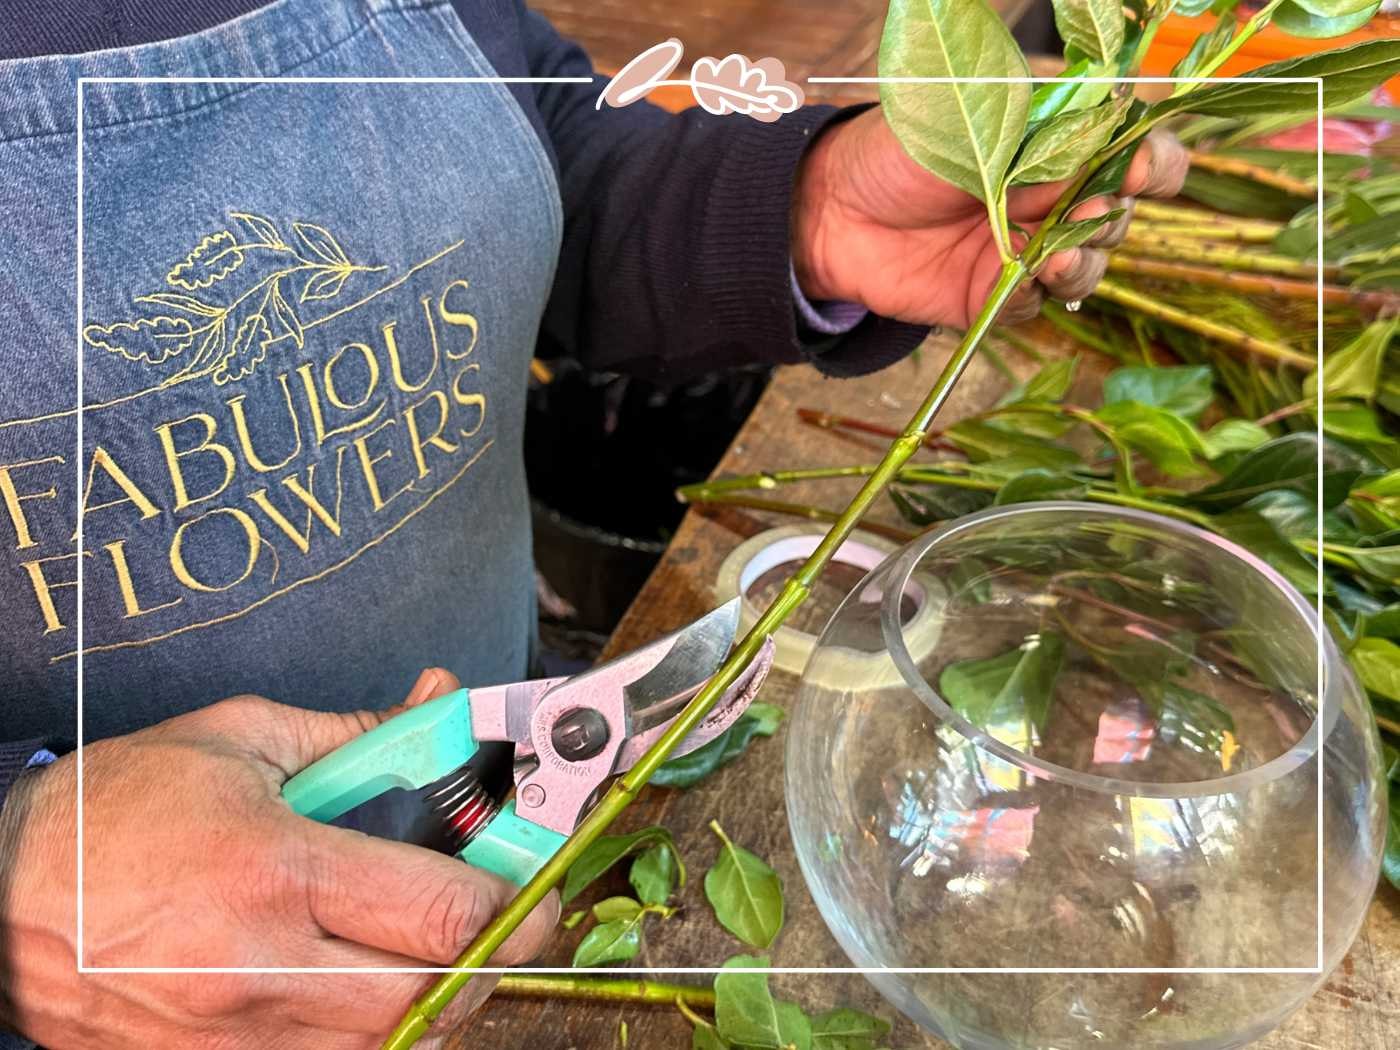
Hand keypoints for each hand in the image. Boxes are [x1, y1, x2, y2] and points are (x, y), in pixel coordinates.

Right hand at [0, 668, 557, 1049]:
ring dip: (435, 999)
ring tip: (429, 943)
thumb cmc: (113, 810)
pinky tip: (365, 983)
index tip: (534, 879)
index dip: (516, 900)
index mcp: (273, 870)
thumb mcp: (238, 741)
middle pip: (432, 998)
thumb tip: (443, 704)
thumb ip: (359, 734)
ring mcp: (234, 1038)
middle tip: (501, 916)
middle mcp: (259, 969)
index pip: (442, 913)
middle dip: (491, 957)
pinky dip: (372, 1033)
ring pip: (389, 1047)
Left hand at [791, 106, 1190, 324]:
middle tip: (1090, 212)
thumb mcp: (977, 120)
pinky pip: (1031, 308)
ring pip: (1085, 268)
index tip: (1138, 168)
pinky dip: (1031, 298)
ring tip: (1054, 255)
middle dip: (1113, 216)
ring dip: (1083, 263)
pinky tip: (1017, 282)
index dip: (1152, 162)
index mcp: (1059, 143)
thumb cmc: (901, 147)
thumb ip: (1044, 132)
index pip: (1135, 151)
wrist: (833, 209)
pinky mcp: (991, 297)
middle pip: (1120, 215)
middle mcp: (1051, 198)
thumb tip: (1111, 133)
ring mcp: (1023, 250)